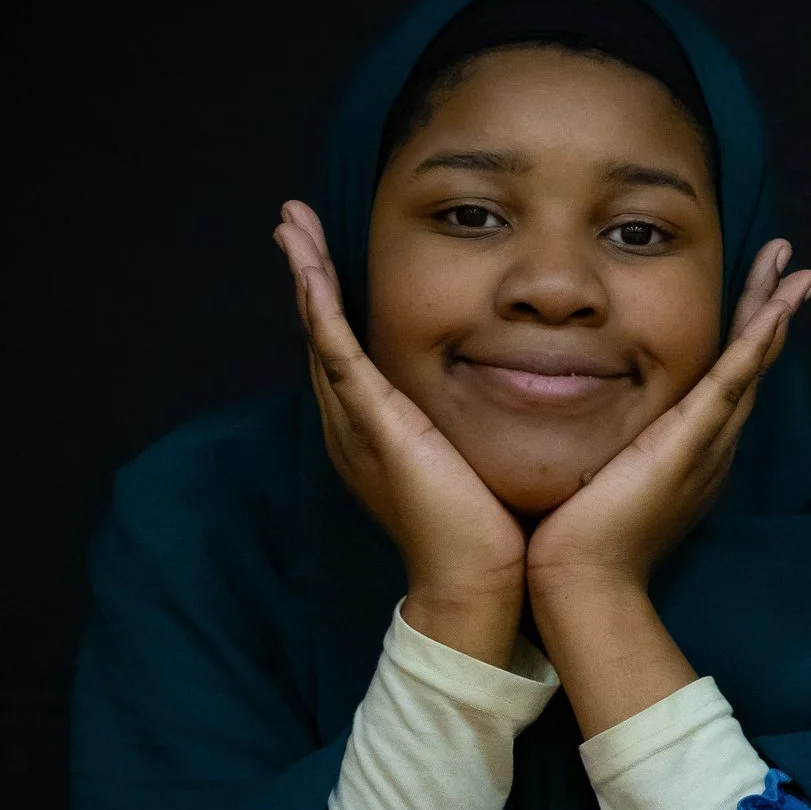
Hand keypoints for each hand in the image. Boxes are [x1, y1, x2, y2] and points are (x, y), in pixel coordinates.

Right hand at [274, 200, 526, 664]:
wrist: (480, 586)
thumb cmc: (492, 534)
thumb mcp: (479, 458)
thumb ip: (479, 424)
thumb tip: (519, 389)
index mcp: (380, 433)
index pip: (352, 353)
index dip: (337, 301)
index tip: (331, 253)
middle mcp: (358, 426)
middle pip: (324, 335)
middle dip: (308, 276)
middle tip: (293, 223)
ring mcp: (361, 425)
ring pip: (322, 334)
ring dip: (305, 276)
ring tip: (290, 224)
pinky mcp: (376, 427)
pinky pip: (339, 354)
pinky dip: (321, 307)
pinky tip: (308, 267)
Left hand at [526, 238, 810, 601]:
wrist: (580, 581)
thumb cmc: (574, 535)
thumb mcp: (594, 468)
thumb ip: (600, 439)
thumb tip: (571, 407)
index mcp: (690, 448)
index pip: (725, 376)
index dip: (745, 330)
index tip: (760, 290)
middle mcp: (710, 444)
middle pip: (750, 363)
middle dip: (773, 310)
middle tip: (797, 266)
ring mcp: (705, 444)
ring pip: (749, 366)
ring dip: (774, 314)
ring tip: (796, 273)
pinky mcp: (688, 445)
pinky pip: (729, 386)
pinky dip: (754, 347)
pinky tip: (774, 312)